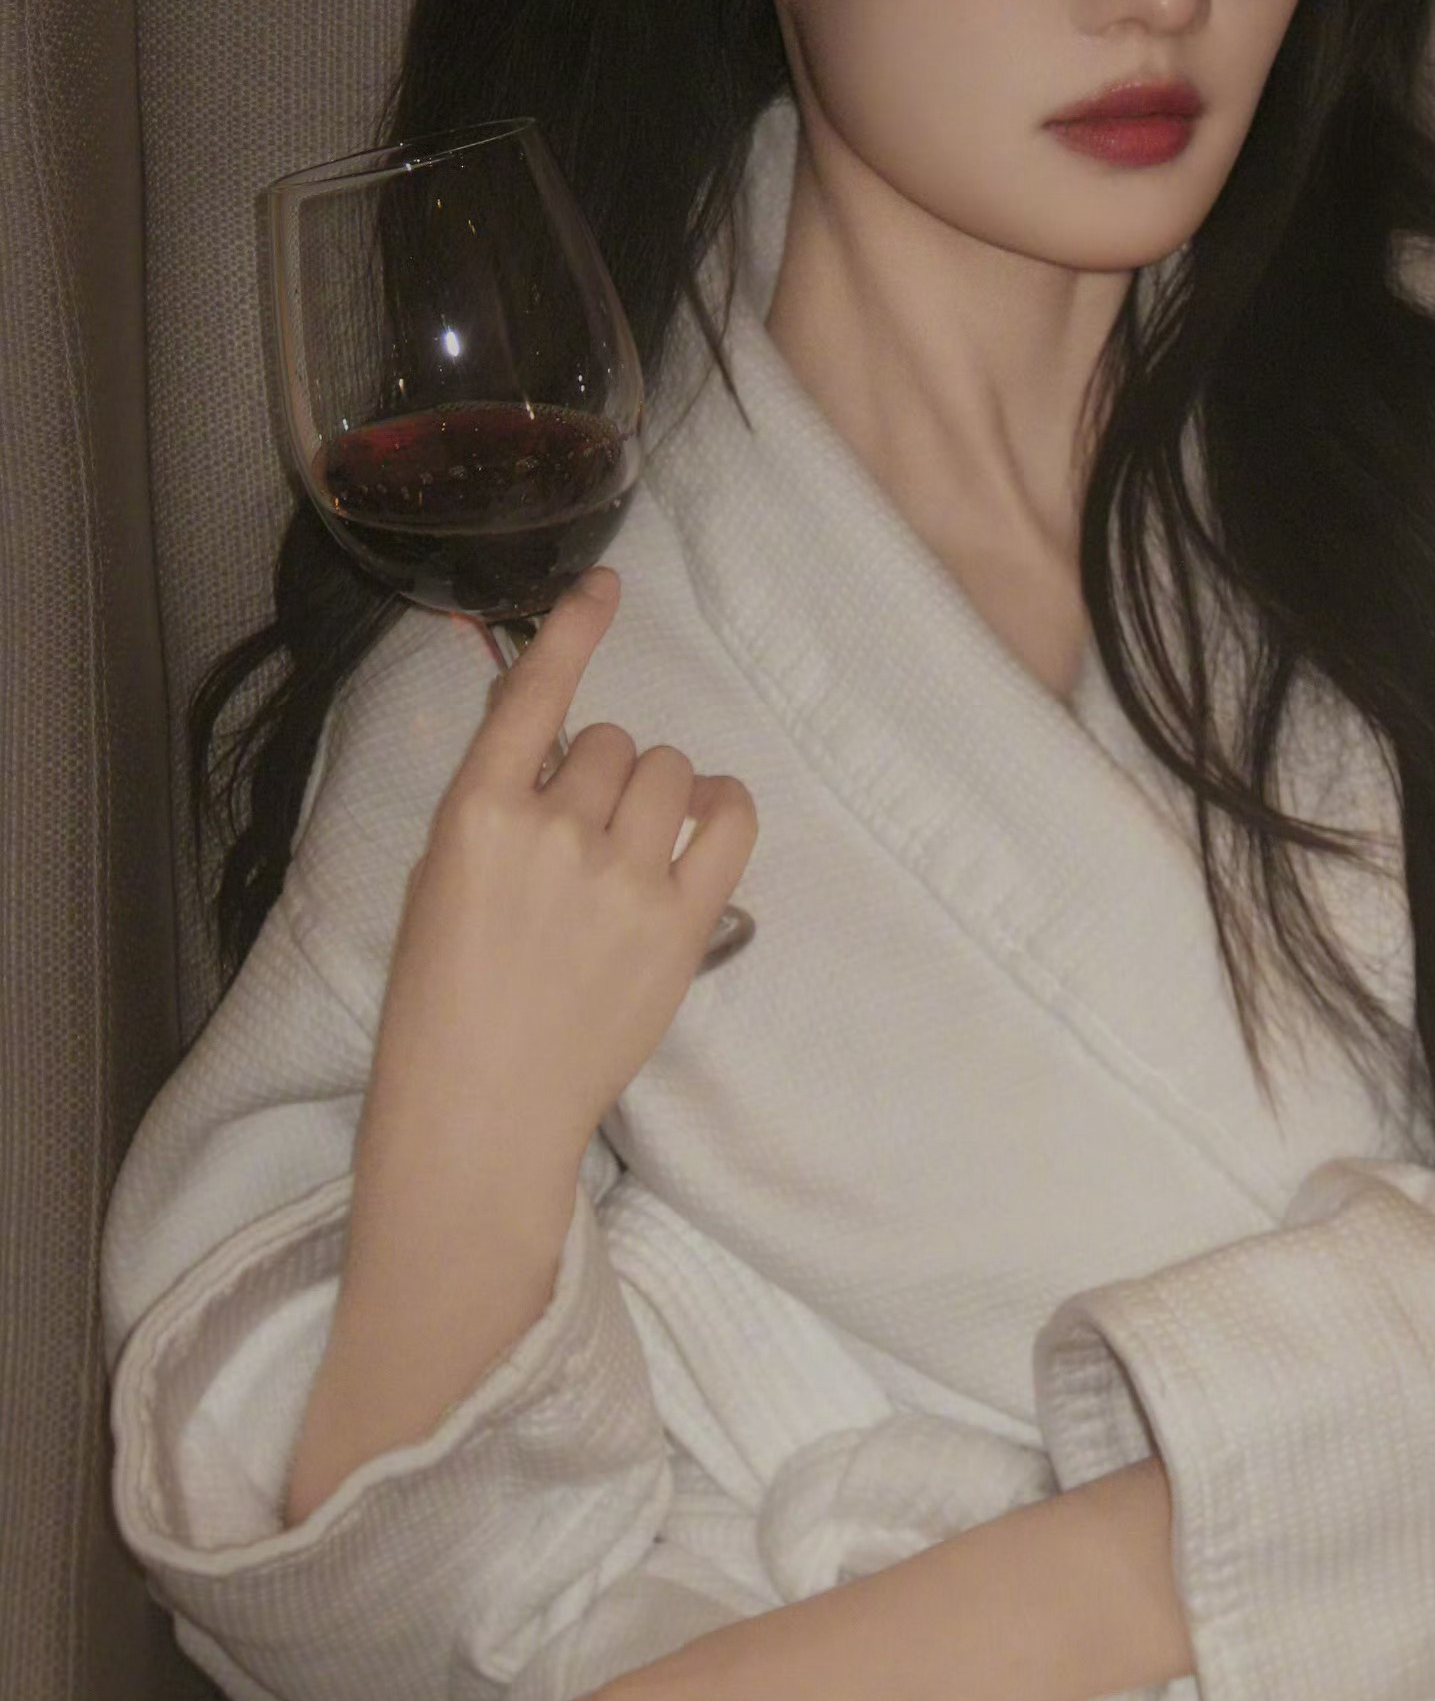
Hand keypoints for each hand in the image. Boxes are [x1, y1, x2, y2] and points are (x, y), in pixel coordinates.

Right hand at [372, 567, 757, 1168]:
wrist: (481, 1113)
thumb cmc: (442, 1003)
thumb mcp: (438, 883)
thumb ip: (496, 810)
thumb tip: (557, 757)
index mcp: (473, 815)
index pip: (535, 695)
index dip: (573, 631)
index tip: (605, 587)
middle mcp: (552, 830)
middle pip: (612, 742)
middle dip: (602, 777)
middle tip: (581, 841)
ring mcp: (623, 876)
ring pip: (671, 770)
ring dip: (657, 795)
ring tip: (634, 850)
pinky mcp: (683, 922)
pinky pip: (731, 819)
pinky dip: (721, 808)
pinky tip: (702, 823)